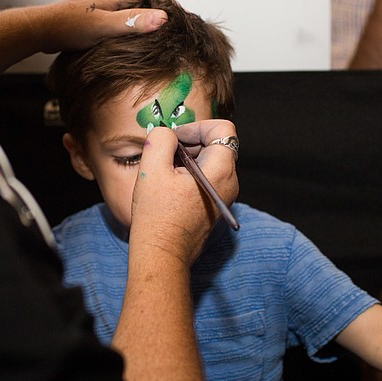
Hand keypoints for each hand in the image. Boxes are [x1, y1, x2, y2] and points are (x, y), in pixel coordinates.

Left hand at [26, 0, 167, 53]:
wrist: (41, 30)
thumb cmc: (69, 27)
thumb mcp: (104, 27)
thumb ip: (132, 22)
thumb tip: (162, 18)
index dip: (169, 9)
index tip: (182, 22)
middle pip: (145, 1)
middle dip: (159, 13)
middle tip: (174, 31)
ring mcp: (105, 2)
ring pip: (133, 8)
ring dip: (145, 19)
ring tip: (158, 35)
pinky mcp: (98, 12)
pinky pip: (122, 15)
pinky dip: (131, 24)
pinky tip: (131, 37)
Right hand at [129, 120, 238, 266]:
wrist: (162, 254)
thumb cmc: (157, 217)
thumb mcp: (152, 168)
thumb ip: (161, 139)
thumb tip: (168, 135)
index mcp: (221, 170)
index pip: (223, 129)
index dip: (197, 127)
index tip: (175, 139)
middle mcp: (230, 183)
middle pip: (216, 145)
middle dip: (190, 143)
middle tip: (165, 155)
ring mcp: (224, 196)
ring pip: (210, 162)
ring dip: (186, 159)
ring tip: (164, 173)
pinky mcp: (215, 205)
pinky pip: (206, 179)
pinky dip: (188, 175)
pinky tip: (168, 187)